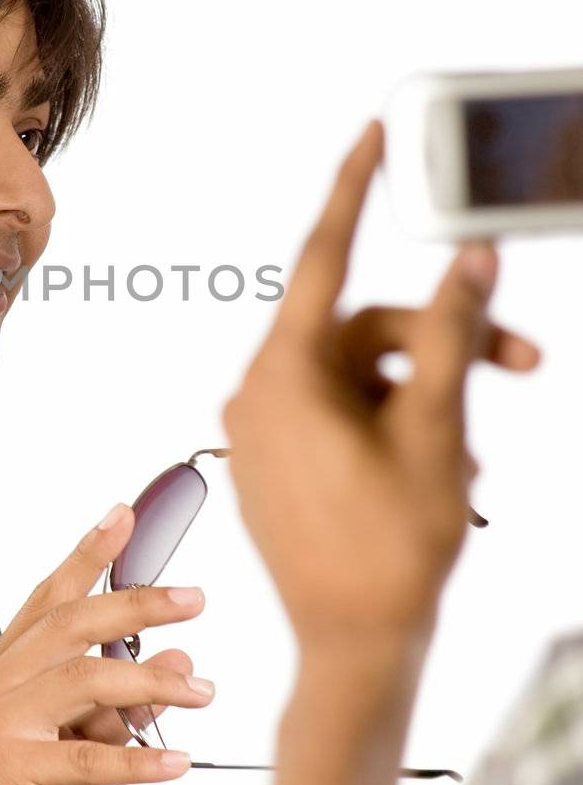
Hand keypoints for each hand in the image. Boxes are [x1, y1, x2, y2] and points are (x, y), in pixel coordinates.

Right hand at [0, 506, 211, 784]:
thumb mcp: (85, 744)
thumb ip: (123, 703)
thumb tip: (179, 662)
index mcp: (7, 669)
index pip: (50, 597)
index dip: (88, 554)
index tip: (125, 516)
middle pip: (70, 624)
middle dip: (136, 604)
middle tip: (192, 599)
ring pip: (82, 681)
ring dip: (150, 683)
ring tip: (205, 691)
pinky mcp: (7, 772)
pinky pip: (83, 756)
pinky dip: (137, 757)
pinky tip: (177, 760)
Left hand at [221, 119, 540, 652]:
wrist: (354, 651)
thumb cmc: (391, 551)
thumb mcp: (437, 431)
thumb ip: (454, 337)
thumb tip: (472, 259)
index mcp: (282, 374)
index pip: (323, 257)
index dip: (355, 189)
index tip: (371, 133)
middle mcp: (259, 391)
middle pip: (366, 330)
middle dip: (448, 343)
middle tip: (525, 364)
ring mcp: (264, 428)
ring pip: (361, 374)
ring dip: (427, 397)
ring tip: (473, 460)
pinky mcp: (277, 458)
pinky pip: (341, 411)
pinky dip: (393, 423)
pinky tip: (441, 471)